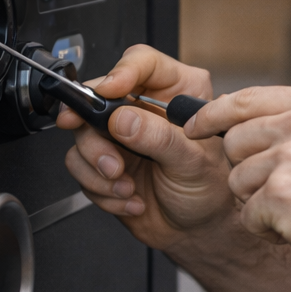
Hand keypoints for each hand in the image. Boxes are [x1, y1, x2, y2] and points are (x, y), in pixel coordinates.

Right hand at [61, 46, 233, 249]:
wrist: (197, 229)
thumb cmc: (210, 190)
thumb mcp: (193, 162)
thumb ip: (159, 138)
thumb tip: (123, 119)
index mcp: (176, 91)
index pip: (141, 62)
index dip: (120, 73)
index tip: (108, 94)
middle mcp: (144, 107)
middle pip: (98, 99)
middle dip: (97, 136)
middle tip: (111, 162)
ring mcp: (120, 133)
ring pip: (82, 135)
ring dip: (99, 169)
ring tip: (126, 187)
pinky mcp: (103, 159)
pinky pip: (80, 166)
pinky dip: (101, 189)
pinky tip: (129, 198)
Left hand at [185, 84, 290, 289]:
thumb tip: (236, 119)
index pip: (244, 99)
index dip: (210, 115)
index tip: (192, 125)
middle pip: (232, 142)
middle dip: (247, 172)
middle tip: (289, 192)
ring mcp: (290, 157)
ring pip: (236, 181)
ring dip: (260, 204)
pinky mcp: (280, 195)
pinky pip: (247, 215)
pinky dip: (268, 230)